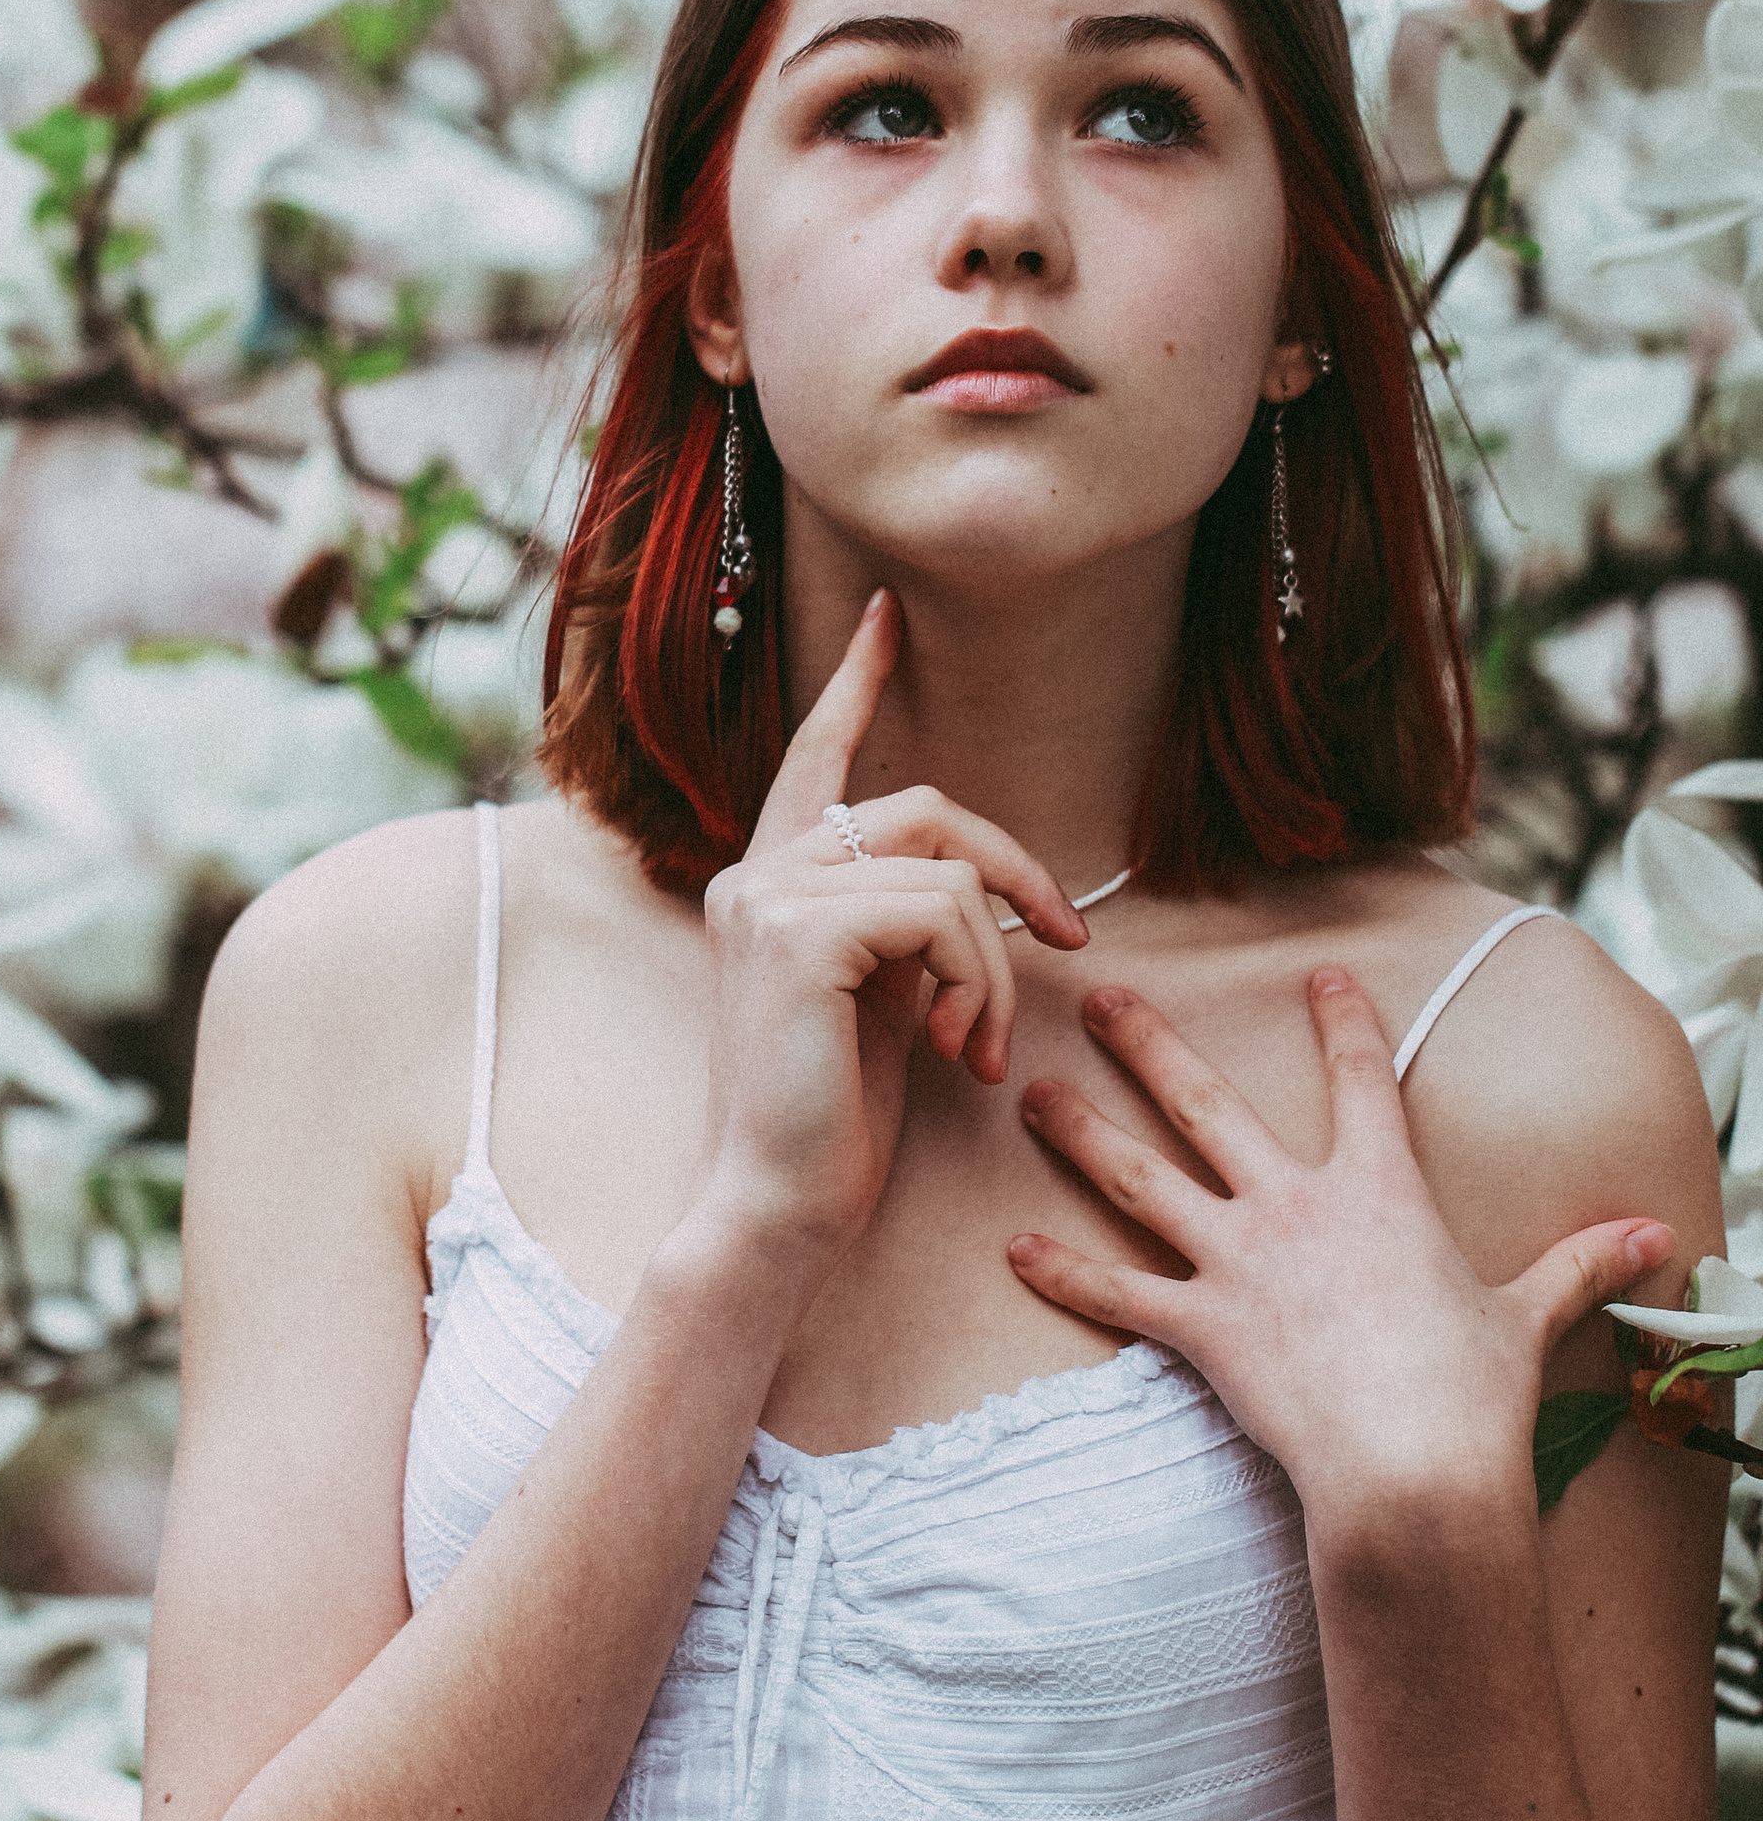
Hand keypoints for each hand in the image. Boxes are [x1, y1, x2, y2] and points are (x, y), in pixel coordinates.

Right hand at [685, 590, 1087, 1295]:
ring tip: (978, 1043)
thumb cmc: (832, 1120)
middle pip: (923, 803)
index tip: (887, 616)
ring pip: (945, 866)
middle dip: (1014, 868)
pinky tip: (956, 1048)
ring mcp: (767, 897)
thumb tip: (976, 887)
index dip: (857, 681)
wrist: (777, 1205)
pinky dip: (979, 980)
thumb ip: (900, 923)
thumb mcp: (878, 998)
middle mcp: (753, 873)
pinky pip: (942, 910)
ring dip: (996, 961)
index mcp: (765, 883)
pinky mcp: (799, 932)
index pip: (817, 758)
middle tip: (1066, 945)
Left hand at [1006, 968, 1671, 1517]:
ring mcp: (1236, 1262)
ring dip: (1079, 1132)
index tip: (1317, 971)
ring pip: (1138, 1177)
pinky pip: (1115, 1294)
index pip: (1362, 1082)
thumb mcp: (1529, 1318)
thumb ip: (1577, 1266)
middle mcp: (1293, 1208)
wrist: (1413, 1470)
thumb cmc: (1473, 1396)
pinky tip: (1010, 1247)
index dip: (1341, 1022)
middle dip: (1150, 1044)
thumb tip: (1653, 1235)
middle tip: (1101, 997)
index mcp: (1378, 1193)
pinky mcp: (1199, 1326)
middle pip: (1207, 1104)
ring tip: (1028, 1092)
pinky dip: (1060, 1273)